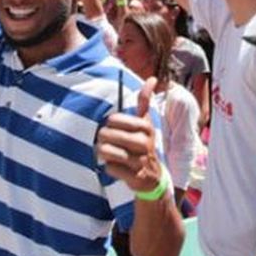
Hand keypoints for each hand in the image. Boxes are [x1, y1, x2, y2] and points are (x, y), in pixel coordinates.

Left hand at [96, 78, 164, 193]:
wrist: (152, 176)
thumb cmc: (143, 145)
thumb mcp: (145, 124)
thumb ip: (145, 102)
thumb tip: (152, 78)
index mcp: (145, 127)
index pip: (114, 119)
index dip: (110, 124)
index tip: (115, 129)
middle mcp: (145, 143)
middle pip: (107, 135)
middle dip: (103, 139)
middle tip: (108, 143)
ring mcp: (141, 161)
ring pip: (107, 152)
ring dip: (104, 153)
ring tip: (108, 153)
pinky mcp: (135, 177)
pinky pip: (110, 168)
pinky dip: (109, 167)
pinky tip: (116, 166)